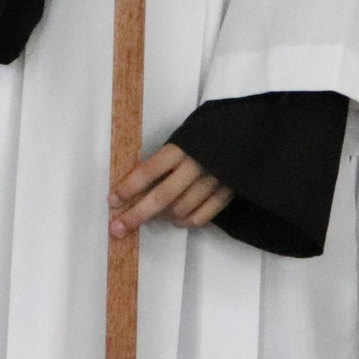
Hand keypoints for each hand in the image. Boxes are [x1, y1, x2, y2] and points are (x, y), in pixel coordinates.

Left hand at [110, 143, 231, 237]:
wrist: (247, 131)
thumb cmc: (207, 132)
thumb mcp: (183, 137)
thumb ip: (165, 158)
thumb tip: (137, 183)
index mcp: (182, 147)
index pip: (149, 170)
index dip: (129, 187)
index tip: (112, 200)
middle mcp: (196, 165)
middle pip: (162, 196)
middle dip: (137, 214)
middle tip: (117, 228)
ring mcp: (214, 181)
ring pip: (181, 210)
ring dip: (163, 217)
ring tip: (153, 217)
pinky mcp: (228, 192)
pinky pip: (202, 217)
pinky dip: (186, 223)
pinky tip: (177, 221)